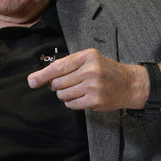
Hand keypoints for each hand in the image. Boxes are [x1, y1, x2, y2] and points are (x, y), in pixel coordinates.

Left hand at [27, 48, 146, 111]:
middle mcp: (90, 70)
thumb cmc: (105, 71)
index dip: (42, 75)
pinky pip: (71, 104)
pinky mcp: (95, 100)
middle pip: (58, 82)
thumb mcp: (89, 60)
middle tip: (67, 83)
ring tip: (77, 90)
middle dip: (57, 85)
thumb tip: (42, 78)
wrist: (128, 84)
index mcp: (87, 57)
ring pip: (63, 94)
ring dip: (64, 94)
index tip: (32, 81)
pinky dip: (71, 102)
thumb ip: (67, 65)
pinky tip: (81, 97)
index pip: (58, 67)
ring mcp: (93, 86)